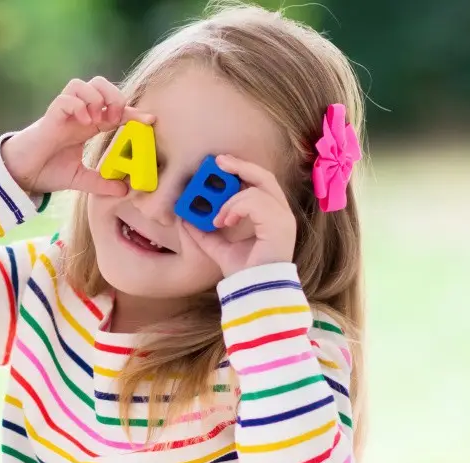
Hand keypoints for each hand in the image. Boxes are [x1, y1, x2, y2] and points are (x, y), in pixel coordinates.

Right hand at [1, 77, 154, 196]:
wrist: (22, 175)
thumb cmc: (47, 171)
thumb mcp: (80, 179)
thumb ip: (101, 182)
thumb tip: (125, 190)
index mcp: (87, 125)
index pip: (114, 108)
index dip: (133, 112)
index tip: (150, 121)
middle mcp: (77, 114)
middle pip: (99, 83)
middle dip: (113, 96)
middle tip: (115, 119)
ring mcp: (63, 113)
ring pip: (82, 84)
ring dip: (95, 98)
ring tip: (98, 119)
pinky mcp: (50, 116)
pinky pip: (66, 97)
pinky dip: (78, 105)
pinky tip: (83, 122)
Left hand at [182, 155, 296, 276]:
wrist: (253, 293)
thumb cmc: (243, 274)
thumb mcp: (217, 248)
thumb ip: (204, 233)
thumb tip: (185, 219)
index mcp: (271, 217)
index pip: (260, 184)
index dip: (241, 171)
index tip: (219, 165)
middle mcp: (282, 215)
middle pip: (265, 176)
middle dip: (240, 166)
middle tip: (218, 162)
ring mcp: (284, 219)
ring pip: (257, 188)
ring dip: (231, 200)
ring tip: (218, 218)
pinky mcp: (280, 225)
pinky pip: (255, 201)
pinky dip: (235, 207)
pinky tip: (224, 222)